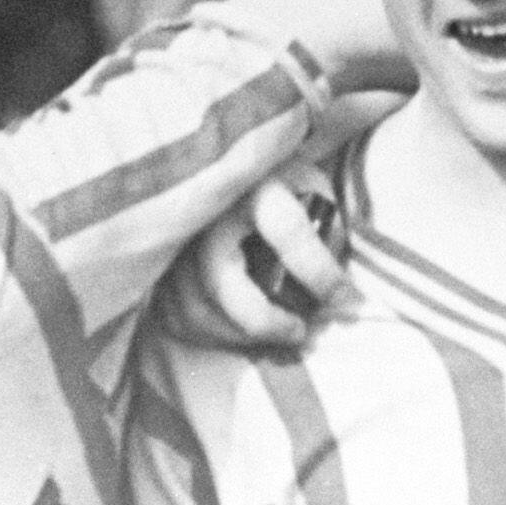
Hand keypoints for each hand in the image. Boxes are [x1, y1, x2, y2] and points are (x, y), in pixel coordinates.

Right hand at [151, 163, 347, 354]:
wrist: (236, 168)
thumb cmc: (284, 182)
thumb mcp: (314, 189)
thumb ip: (328, 230)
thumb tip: (342, 296)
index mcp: (256, 183)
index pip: (288, 231)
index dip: (318, 270)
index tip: (345, 297)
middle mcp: (208, 213)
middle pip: (223, 283)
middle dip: (264, 320)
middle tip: (300, 332)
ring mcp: (176, 242)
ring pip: (195, 308)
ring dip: (240, 336)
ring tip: (279, 336)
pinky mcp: (160, 266)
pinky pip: (175, 317)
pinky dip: (211, 336)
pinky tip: (243, 336)